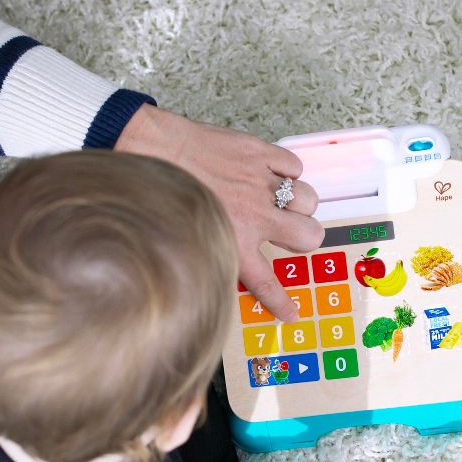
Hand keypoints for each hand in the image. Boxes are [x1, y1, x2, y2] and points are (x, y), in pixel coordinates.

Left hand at [115, 105, 323, 321]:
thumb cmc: (161, 193)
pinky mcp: (259, 153)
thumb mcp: (187, 238)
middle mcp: (255, 217)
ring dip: (300, 203)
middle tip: (288, 233)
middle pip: (310, 236)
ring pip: (309, 200)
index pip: (267, 282)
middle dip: (305, 238)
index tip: (291, 311)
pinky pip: (295, 165)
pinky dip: (288, 169)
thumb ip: (215, 250)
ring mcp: (261, 183)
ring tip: (283, 201)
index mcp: (235, 244)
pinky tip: (273, 172)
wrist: (151, 149)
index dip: (282, 301)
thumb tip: (226, 264)